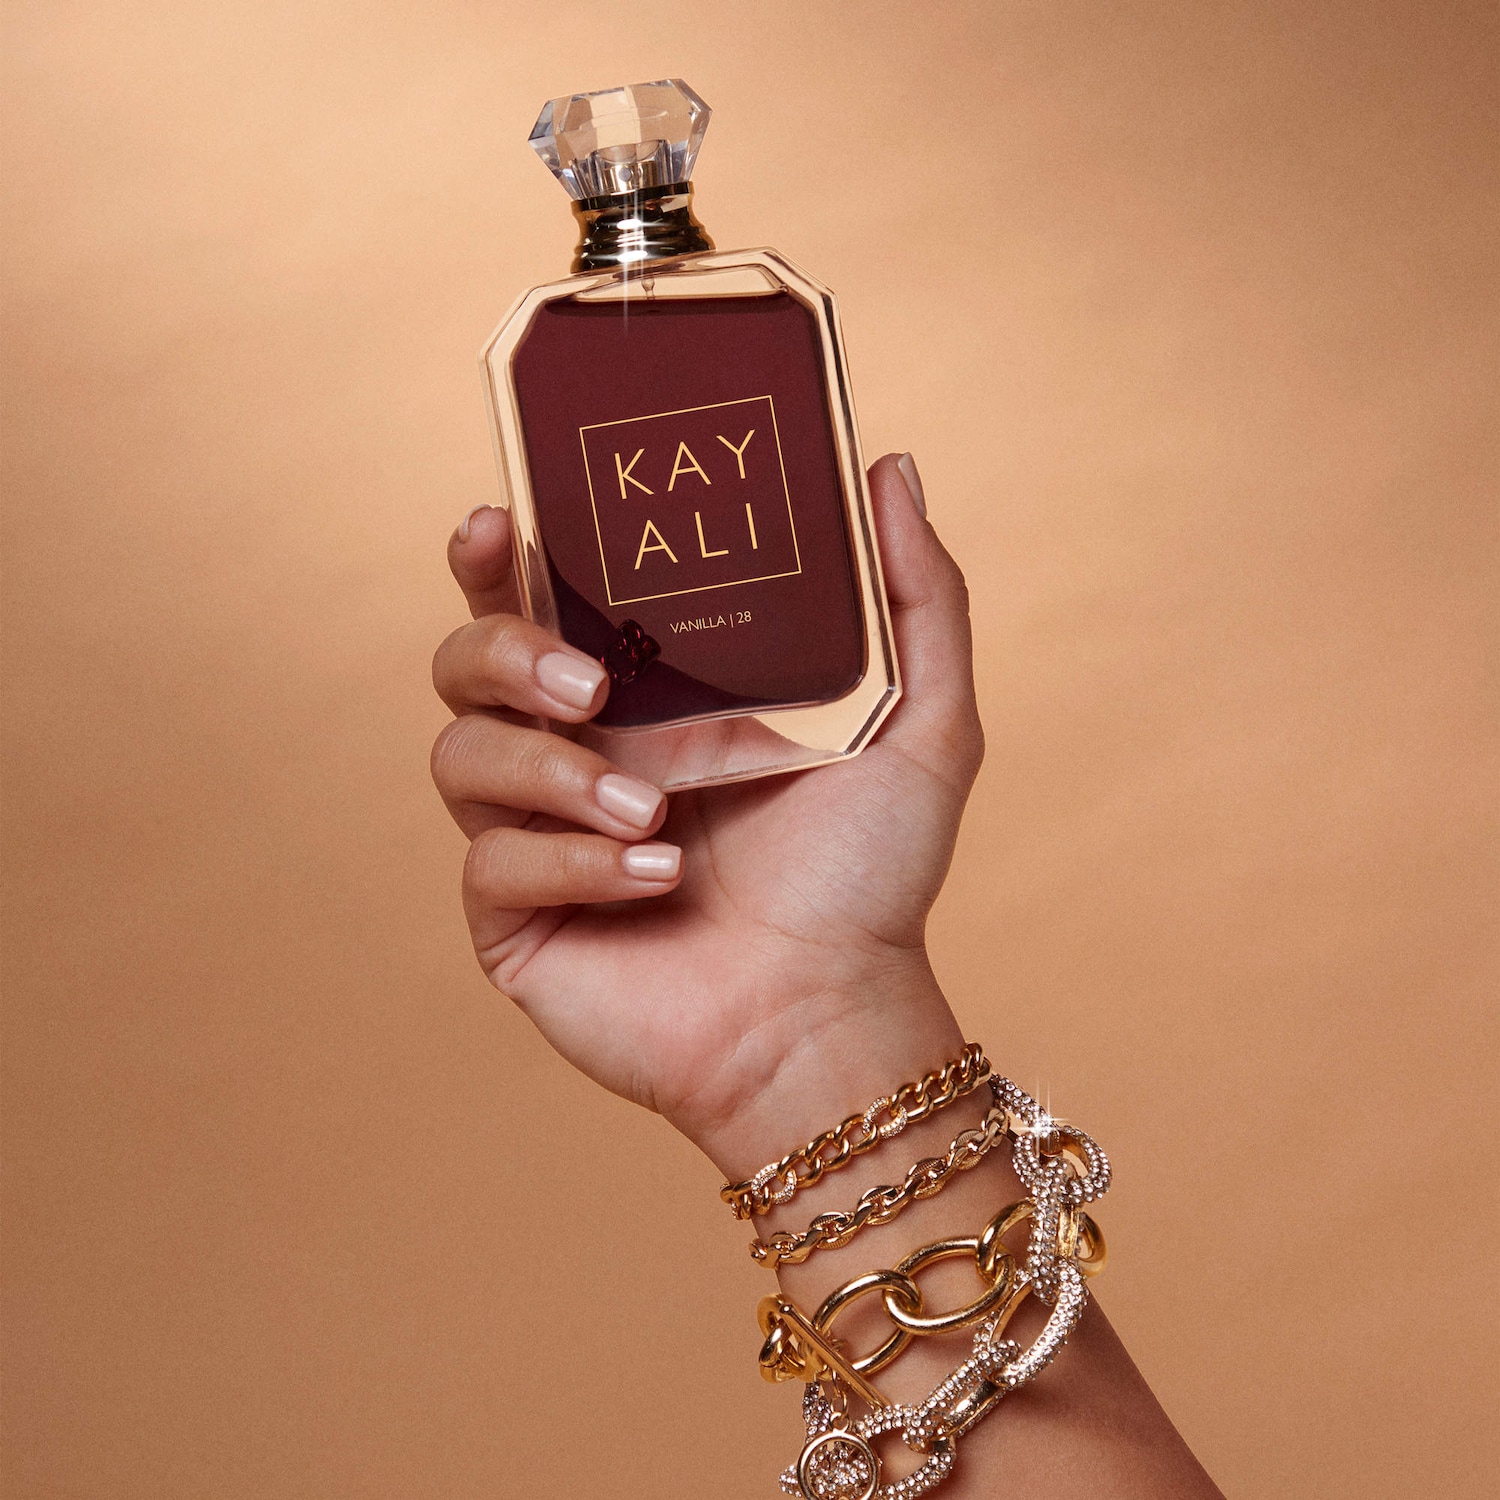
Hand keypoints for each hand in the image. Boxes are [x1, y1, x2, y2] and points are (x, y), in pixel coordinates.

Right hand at [430, 454, 982, 1171]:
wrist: (828, 1018)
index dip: (495, 555)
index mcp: (646, 693)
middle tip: (589, 683)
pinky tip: (655, 881)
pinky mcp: (515, 917)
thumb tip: (887, 464)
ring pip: (461, 757)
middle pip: (466, 660)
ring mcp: (540, 836)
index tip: (501, 522)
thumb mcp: (921, 724)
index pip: (539, 599)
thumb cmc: (868, 876)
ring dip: (551, 772)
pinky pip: (490, 863)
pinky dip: (571, 864)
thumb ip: (916, 596)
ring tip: (650, 809)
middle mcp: (579, 751)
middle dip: (504, 650)